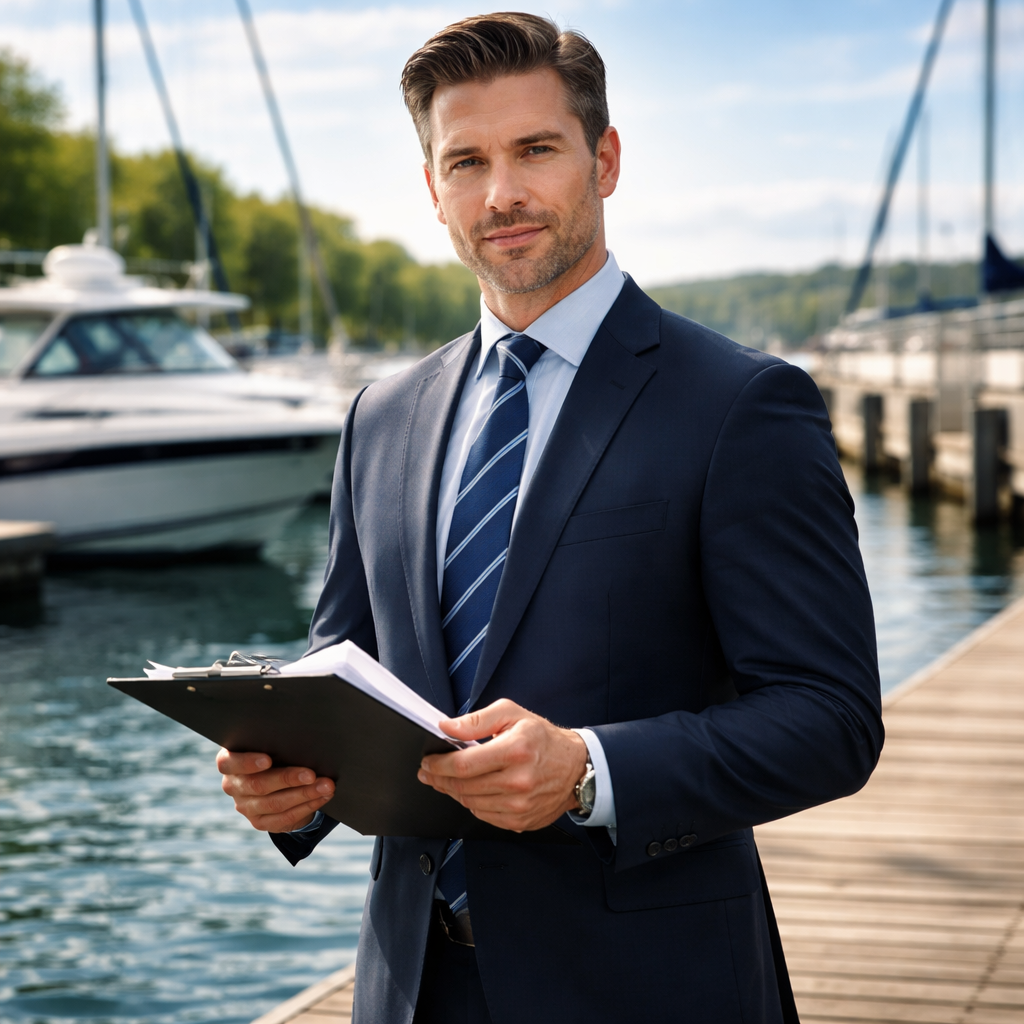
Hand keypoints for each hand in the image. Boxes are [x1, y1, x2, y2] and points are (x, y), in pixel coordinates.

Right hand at [217, 749, 334, 832]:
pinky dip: (307, 806)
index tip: (268, 760)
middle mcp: (233, 785)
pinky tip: (322, 797)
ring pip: (274, 804)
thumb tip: (303, 738)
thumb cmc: (276, 752)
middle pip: (258, 785)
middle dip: (288, 779)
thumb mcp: (271, 745)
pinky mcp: (260, 822)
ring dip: (304, 794)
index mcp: (230, 762)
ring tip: (326, 786)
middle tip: (311, 774)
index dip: (247, 762)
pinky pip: (284, 818)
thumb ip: (276, 742)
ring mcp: (245, 807)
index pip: (229, 763)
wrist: (278, 780)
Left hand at [417, 699, 588, 831]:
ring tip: (445, 780)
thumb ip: (477, 720)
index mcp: (515, 751)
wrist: (576, 767)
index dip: (439, 765)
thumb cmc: (543, 738)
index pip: (464, 764)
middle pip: (464, 786)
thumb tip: (447, 728)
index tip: (428, 762)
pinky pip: (483, 816)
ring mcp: (520, 806)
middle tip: (428, 772)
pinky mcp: (520, 821)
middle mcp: (518, 782)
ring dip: (453, 792)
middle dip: (439, 779)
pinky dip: (472, 804)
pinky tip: (470, 791)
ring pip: (470, 803)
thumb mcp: (512, 714)